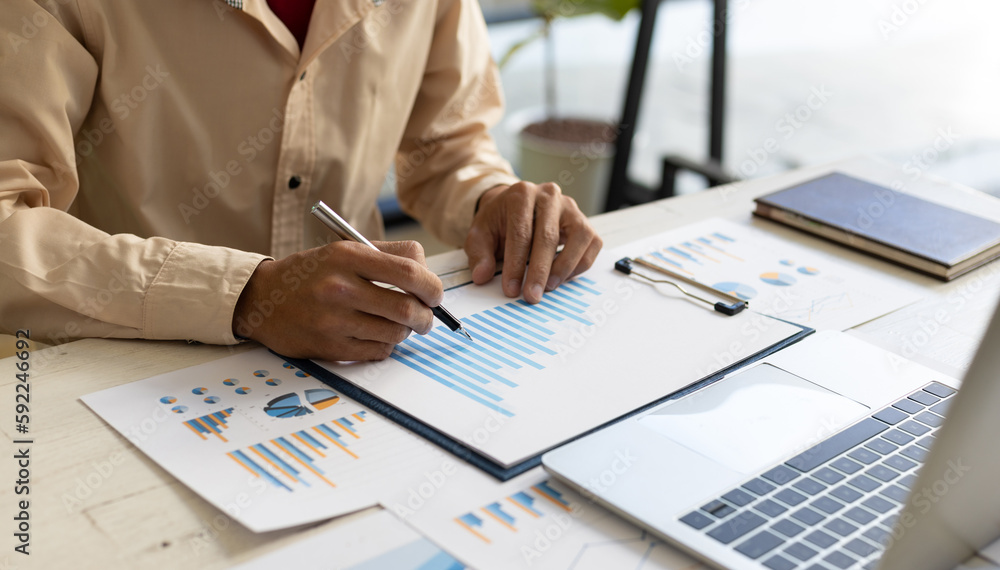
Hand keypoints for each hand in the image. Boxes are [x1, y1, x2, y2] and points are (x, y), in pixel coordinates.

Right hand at [232, 240, 442, 360]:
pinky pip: (378, 351)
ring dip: (406, 332)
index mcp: (348, 256)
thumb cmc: (312, 274)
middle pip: (407, 308)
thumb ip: (387, 256)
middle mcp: (340, 287)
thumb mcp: (344, 250)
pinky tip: (376, 335)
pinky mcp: (330, 346)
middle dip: (427, 317)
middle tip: (426, 318)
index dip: (432, 286)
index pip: (409, 271)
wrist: (262, 299)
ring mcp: (334, 319)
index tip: (434, 294)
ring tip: (398, 325)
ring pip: (396, 333)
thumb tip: (428, 276)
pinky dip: (386, 345)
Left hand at [465, 181, 602, 302]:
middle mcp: (549, 195)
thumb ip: (479, 254)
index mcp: (521, 194)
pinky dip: (580, 264)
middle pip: (548, 236)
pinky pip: (592, 244)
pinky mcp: (585, 221)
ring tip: (549, 287)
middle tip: (532, 296)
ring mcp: (571, 207)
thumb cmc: (500, 221)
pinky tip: (562, 277)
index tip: (511, 289)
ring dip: (565, 267)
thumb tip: (481, 275)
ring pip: (578, 237)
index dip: (516, 264)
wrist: (515, 208)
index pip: (520, 232)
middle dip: (539, 271)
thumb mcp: (480, 234)